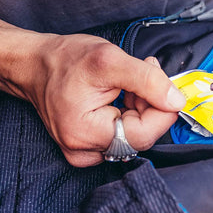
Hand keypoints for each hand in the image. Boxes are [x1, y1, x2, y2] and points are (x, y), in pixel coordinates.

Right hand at [18, 34, 185, 166]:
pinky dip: (128, 115)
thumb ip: (148, 81)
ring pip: (134, 135)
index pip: (145, 134)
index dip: (161, 109)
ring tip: (126, 83)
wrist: (35, 64)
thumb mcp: (111, 60)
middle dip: (149, 105)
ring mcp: (85, 151)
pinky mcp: (88, 146)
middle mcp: (84, 151)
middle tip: (142, 75)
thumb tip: (176, 101)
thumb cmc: (65, 60)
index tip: (164, 84)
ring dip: (140, 108)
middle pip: (140, 136)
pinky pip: (122, 136)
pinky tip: (118, 97)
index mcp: (86, 134)